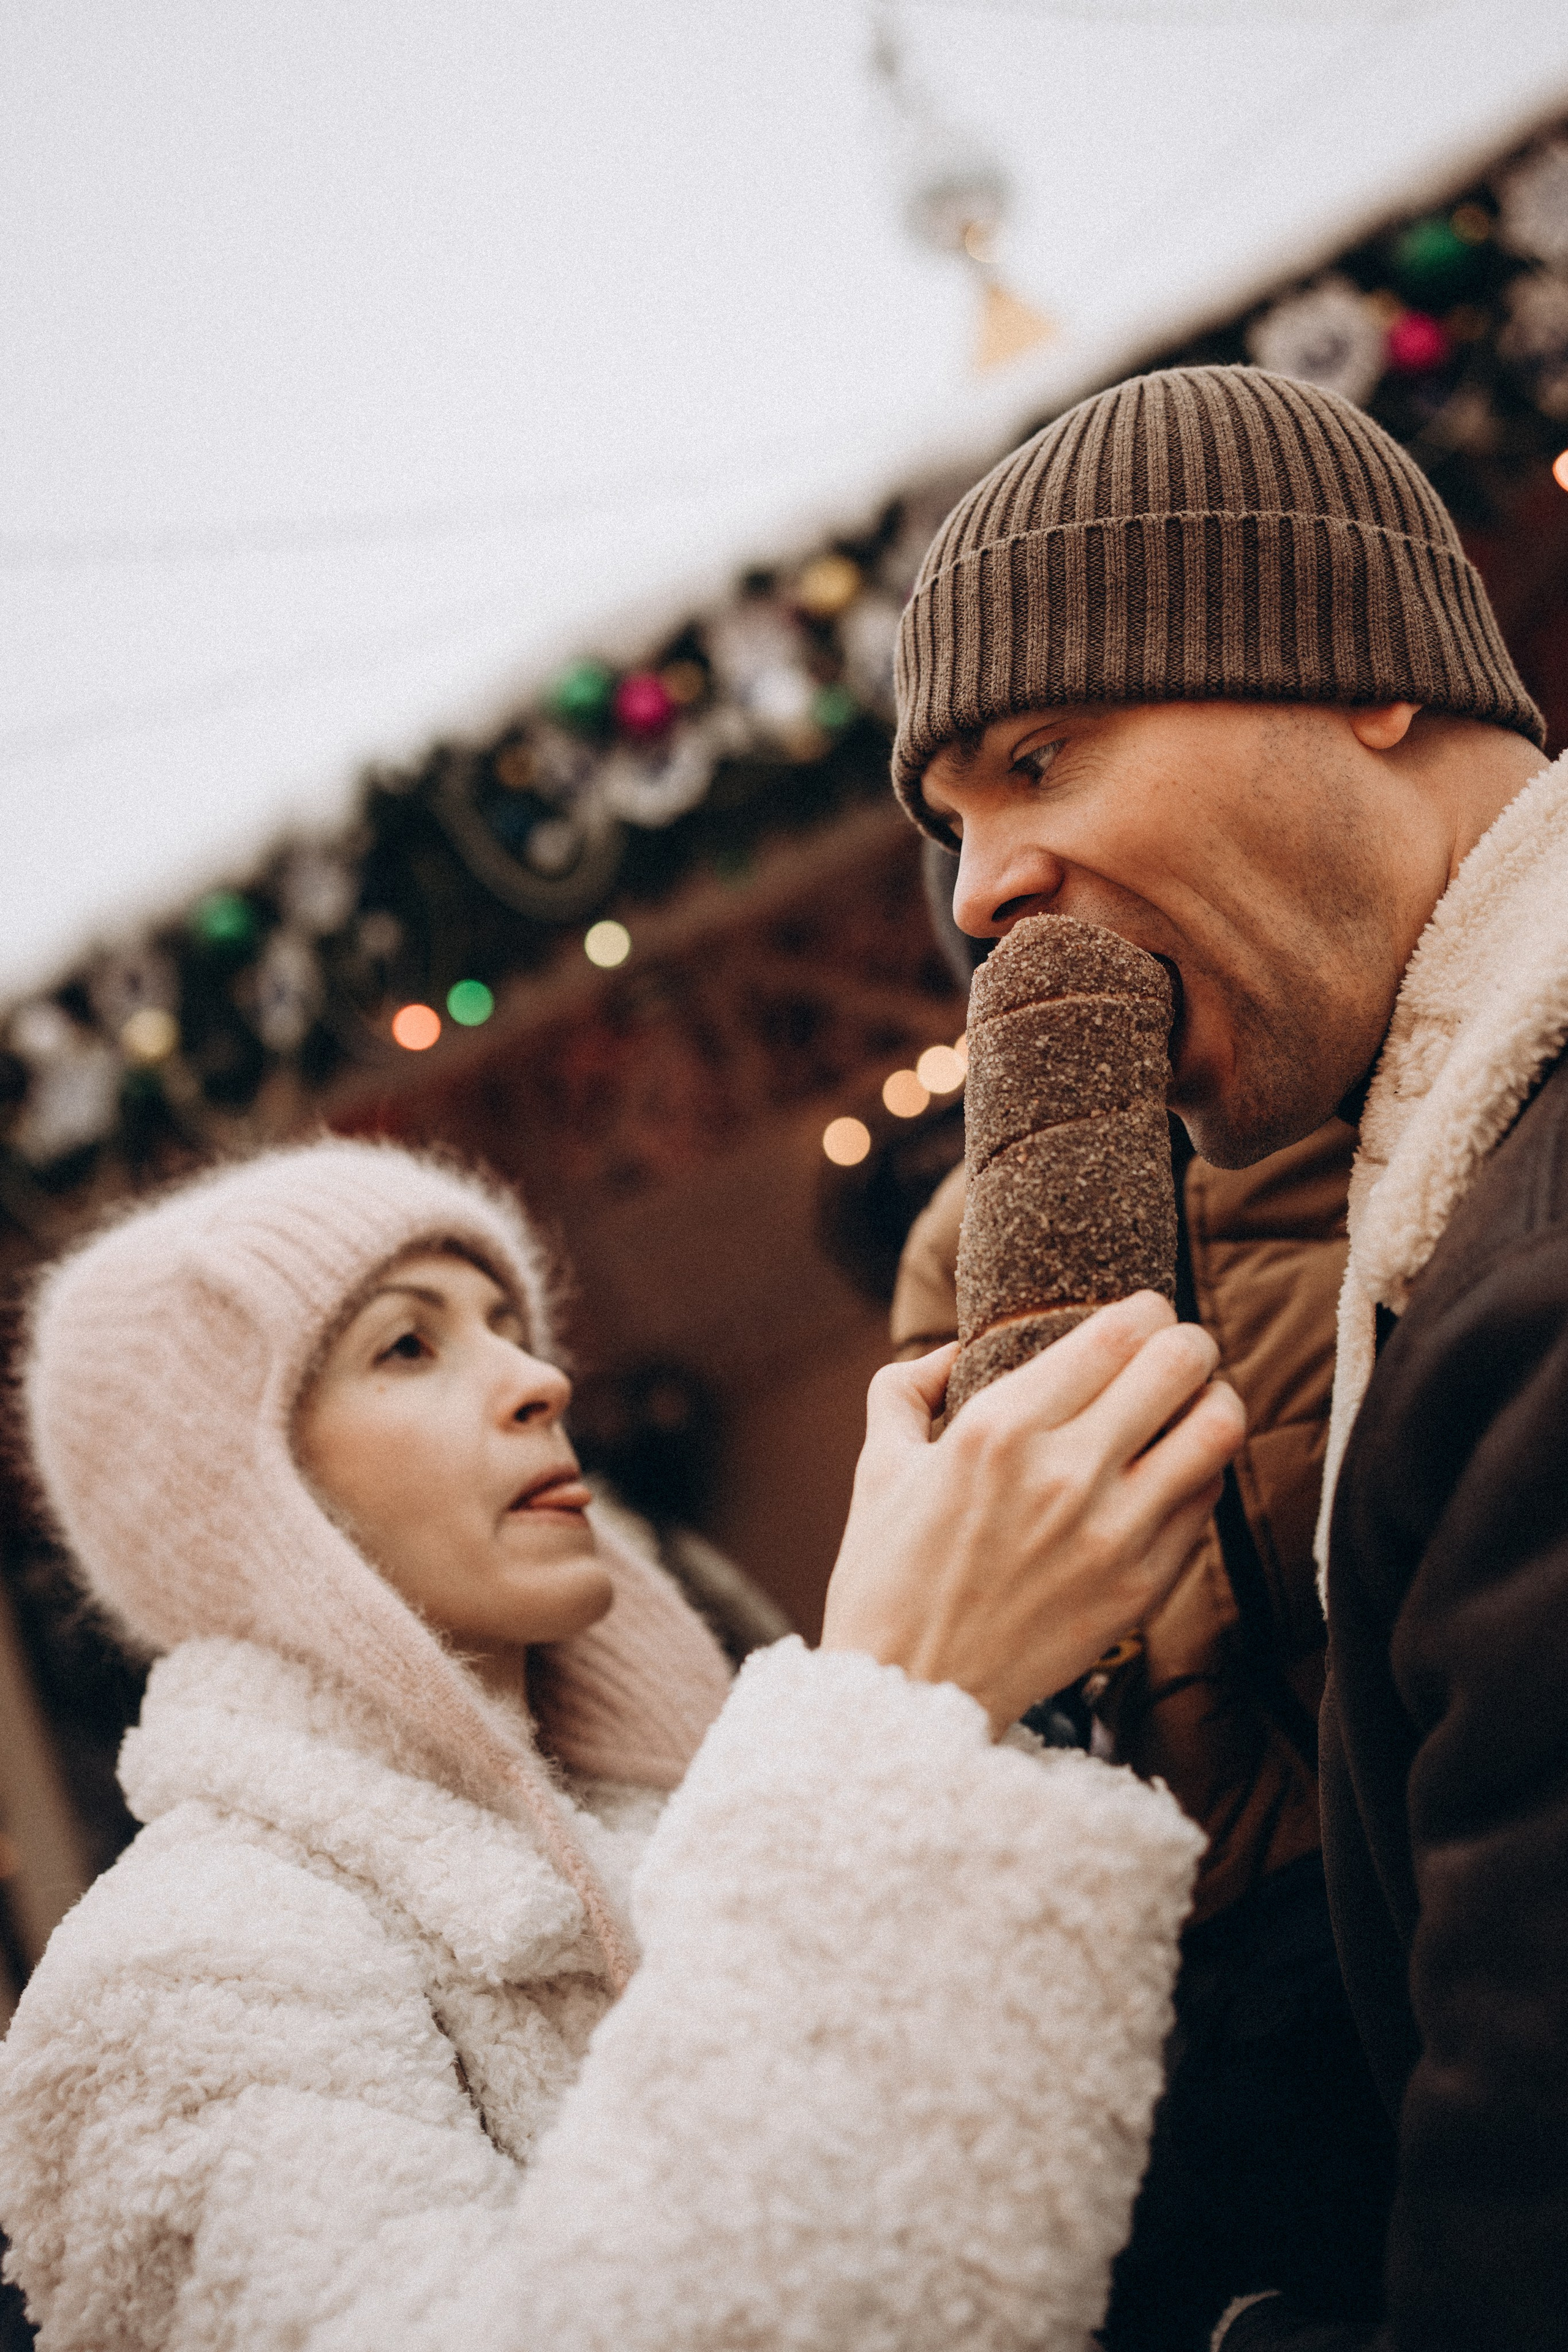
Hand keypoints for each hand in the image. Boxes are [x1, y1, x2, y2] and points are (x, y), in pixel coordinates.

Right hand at [820, 1293, 1243, 1733]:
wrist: (912, 1696)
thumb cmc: (886, 1578)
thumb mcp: (876, 1466)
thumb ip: (906, 1387)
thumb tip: (953, 1350)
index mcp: (996, 1428)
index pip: (1117, 1330)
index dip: (1145, 1308)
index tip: (1140, 1314)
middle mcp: (1063, 1472)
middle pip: (1181, 1362)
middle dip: (1187, 1342)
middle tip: (1175, 1351)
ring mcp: (1112, 1533)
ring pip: (1218, 1427)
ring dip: (1214, 1400)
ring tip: (1195, 1404)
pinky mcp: (1142, 1585)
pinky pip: (1207, 1500)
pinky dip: (1201, 1472)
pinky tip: (1175, 1471)